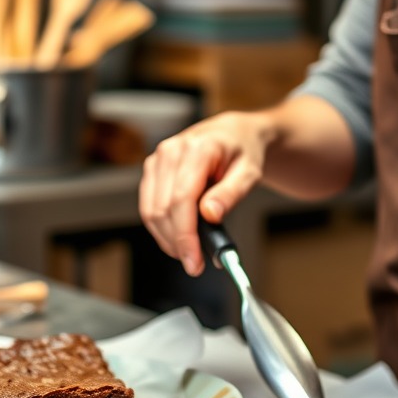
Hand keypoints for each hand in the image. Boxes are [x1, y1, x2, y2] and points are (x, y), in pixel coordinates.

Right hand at [138, 111, 271, 275]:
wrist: (232, 133)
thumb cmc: (243, 151)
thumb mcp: (249, 172)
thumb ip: (231, 193)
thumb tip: (210, 215)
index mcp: (198, 149)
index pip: (181, 199)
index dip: (185, 235)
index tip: (194, 261)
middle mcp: (171, 151)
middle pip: (162, 209)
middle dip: (177, 243)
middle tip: (196, 263)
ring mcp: (158, 159)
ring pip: (151, 211)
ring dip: (167, 238)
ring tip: (190, 252)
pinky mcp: (152, 169)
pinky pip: (148, 206)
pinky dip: (161, 227)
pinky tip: (179, 236)